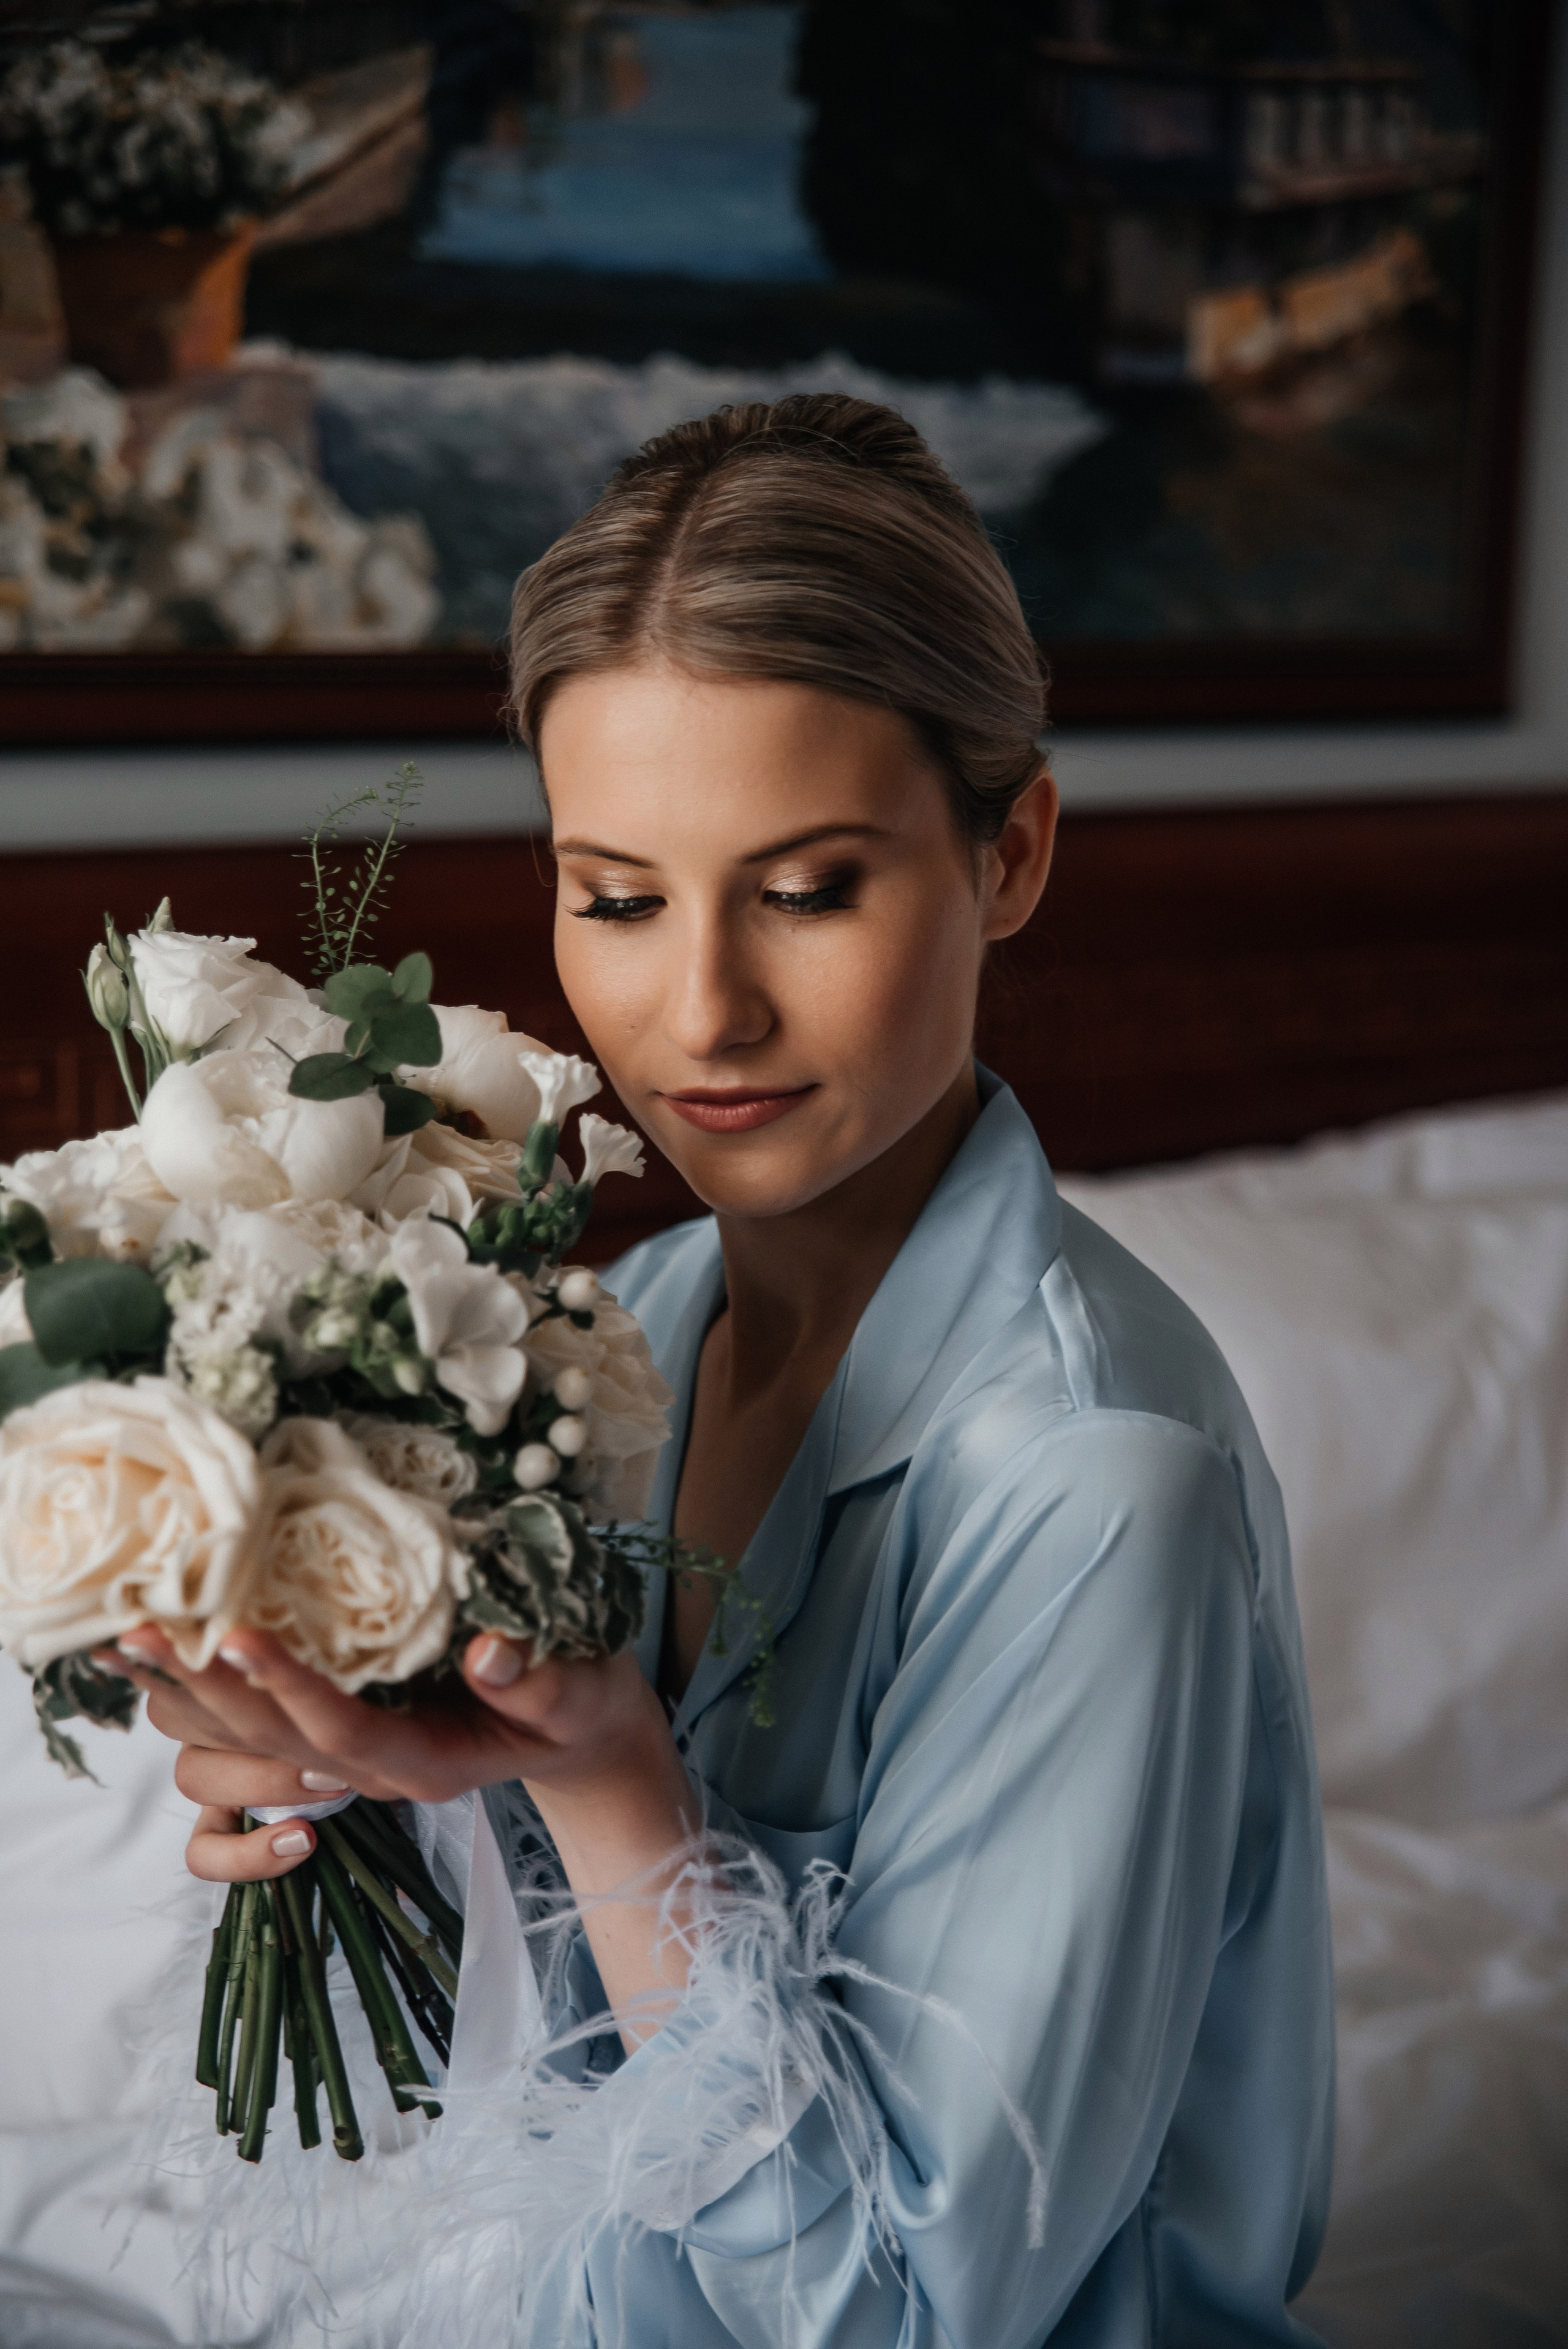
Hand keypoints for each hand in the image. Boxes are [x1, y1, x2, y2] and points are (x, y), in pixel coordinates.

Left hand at [106, 1624, 704, 2037]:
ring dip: (182, 1703)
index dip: (287, 1687)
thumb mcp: (581, 1695)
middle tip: (139, 1624)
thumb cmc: (580, 1707)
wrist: (580, 1735)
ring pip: (237, 1759)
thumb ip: (541, 1678)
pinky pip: (241, 1763)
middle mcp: (369, 1771)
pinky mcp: (332, 1742)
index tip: (237, 1633)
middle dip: (203, 1687)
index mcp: (425, 1764)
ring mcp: (344, 1763)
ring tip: (134, 1638)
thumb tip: (489, 1650)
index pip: (341, 1734)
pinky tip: (175, 1675)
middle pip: (267, 1746)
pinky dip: (200, 1727)